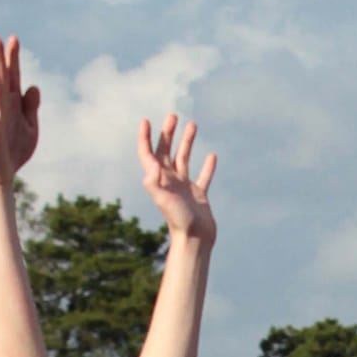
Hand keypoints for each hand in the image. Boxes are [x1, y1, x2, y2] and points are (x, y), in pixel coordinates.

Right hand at [0, 34, 39, 184]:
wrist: (0, 176)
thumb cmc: (13, 151)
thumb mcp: (29, 127)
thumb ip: (30, 107)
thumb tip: (33, 86)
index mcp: (12, 105)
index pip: (12, 77)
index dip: (13, 59)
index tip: (14, 38)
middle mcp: (2, 108)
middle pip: (1, 79)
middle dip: (0, 59)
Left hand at [138, 113, 217, 246]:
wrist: (195, 239)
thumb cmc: (178, 220)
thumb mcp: (164, 199)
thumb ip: (154, 182)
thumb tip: (151, 163)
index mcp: (159, 179)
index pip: (148, 154)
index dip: (145, 138)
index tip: (146, 121)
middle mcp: (169, 181)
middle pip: (166, 152)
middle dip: (168, 134)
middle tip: (173, 116)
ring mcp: (184, 187)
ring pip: (184, 159)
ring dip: (187, 142)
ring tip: (192, 125)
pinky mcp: (198, 195)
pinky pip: (203, 176)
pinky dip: (207, 166)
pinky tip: (212, 155)